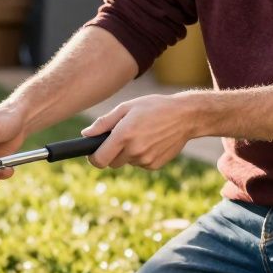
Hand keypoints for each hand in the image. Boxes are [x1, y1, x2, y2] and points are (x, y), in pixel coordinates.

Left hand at [81, 92, 204, 170]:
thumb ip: (104, 123)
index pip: (99, 160)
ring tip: (140, 135)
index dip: (94, 158)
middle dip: (112, 152)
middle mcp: (134, 150)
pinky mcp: (155, 165)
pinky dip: (141, 155)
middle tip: (123, 137)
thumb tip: (86, 134)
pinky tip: (151, 141)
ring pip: (126, 162)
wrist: (186, 116)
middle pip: (111, 162)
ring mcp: (145, 160)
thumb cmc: (154, 107)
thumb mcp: (127, 108)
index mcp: (124, 135)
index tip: (94, 153)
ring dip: (128, 153)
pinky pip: (139, 164)